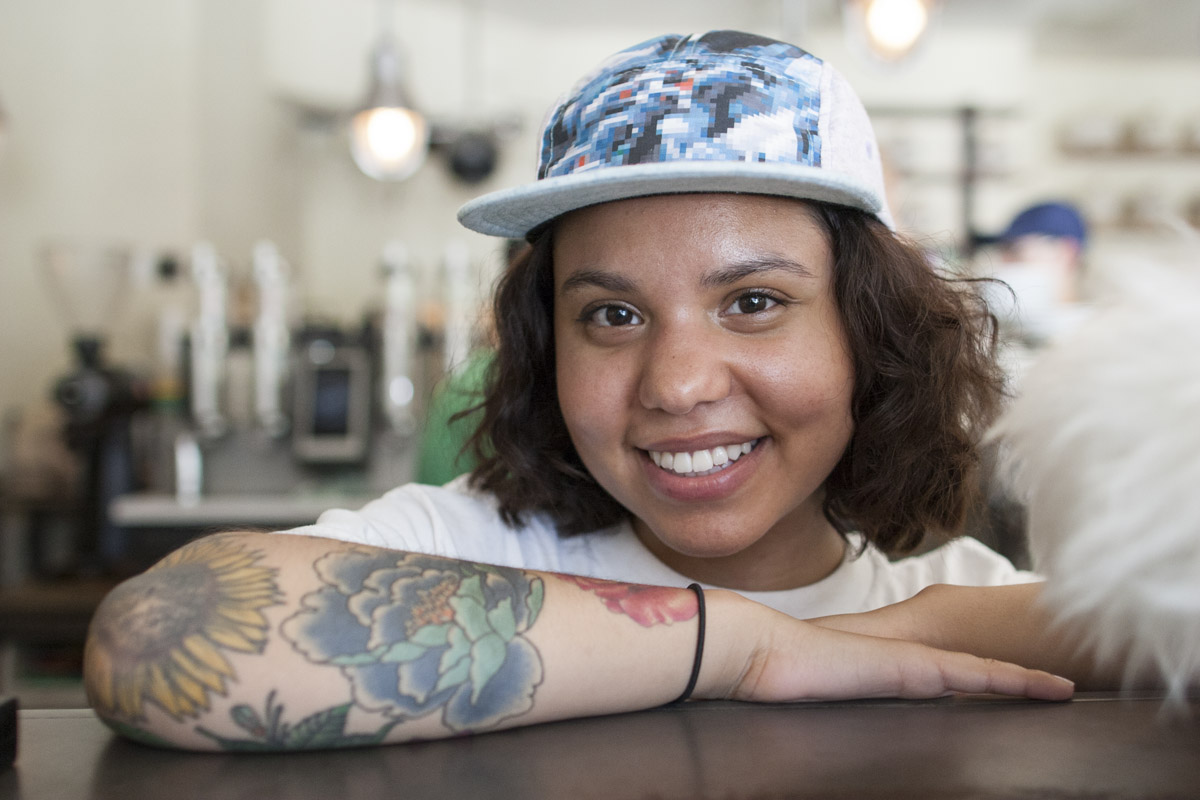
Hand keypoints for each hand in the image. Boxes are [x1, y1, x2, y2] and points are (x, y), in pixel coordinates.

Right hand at [700, 592, 1074, 702]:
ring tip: (1065, 688)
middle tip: (1055, 686)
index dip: (984, 682)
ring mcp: (914, 661)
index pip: (949, 677)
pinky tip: (1048, 689)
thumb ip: (841, 701)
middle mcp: (908, 662)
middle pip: (974, 670)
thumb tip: (835, 724)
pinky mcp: (915, 667)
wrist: (764, 652)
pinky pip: (978, 674)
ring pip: (986, 670)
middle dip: (1014, 678)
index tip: (1013, 692)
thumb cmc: (780, 677)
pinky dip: (1017, 681)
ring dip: (1027, 680)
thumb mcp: (822, 699)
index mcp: (889, 672)